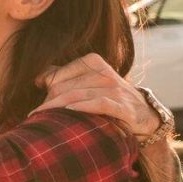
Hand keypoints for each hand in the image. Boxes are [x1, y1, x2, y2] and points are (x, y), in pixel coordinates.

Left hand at [37, 52, 163, 142]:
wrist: (144, 115)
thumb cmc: (109, 98)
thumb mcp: (90, 82)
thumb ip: (66, 76)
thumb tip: (39, 78)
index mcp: (93, 62)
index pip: (59, 74)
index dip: (46, 88)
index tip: (38, 102)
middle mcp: (103, 73)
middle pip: (64, 87)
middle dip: (49, 102)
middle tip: (39, 116)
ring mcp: (114, 89)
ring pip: (76, 96)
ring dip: (56, 109)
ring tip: (42, 119)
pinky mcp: (122, 107)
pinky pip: (99, 103)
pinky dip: (82, 107)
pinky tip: (68, 111)